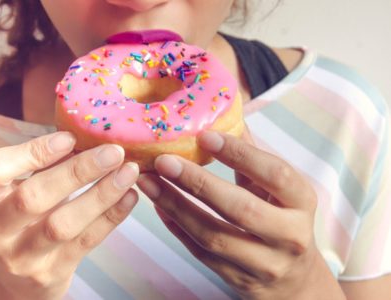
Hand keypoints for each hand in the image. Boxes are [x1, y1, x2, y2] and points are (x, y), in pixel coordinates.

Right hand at [0, 132, 138, 299]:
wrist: (20, 279)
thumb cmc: (25, 220)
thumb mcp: (20, 191)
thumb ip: (44, 166)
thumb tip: (88, 136)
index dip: (33, 152)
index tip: (71, 138)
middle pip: (33, 198)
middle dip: (78, 171)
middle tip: (113, 152)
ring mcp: (21, 256)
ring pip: (62, 224)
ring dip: (101, 194)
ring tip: (128, 172)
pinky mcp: (50, 273)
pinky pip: (86, 241)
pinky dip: (111, 216)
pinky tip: (129, 196)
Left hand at [137, 130, 344, 298]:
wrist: (294, 277)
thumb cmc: (282, 219)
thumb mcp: (277, 187)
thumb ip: (252, 155)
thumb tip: (224, 115)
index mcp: (301, 201)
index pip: (274, 174)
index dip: (240, 154)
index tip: (204, 136)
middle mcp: (290, 235)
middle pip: (240, 209)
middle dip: (197, 183)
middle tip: (163, 161)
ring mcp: (265, 264)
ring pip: (213, 236)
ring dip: (176, 206)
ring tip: (148, 182)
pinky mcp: (240, 280)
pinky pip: (201, 253)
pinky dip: (176, 227)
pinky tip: (159, 205)